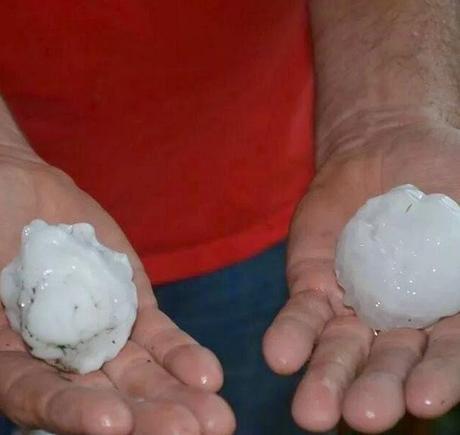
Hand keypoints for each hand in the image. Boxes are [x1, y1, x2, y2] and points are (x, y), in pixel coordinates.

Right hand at [0, 152, 234, 434]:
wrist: (28, 195)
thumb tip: (0, 340)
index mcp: (13, 358)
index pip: (37, 397)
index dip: (71, 412)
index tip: (112, 424)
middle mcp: (59, 357)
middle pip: (101, 397)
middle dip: (145, 417)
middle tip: (185, 432)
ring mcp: (102, 333)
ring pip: (139, 373)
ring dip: (175, 395)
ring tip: (214, 418)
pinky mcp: (134, 309)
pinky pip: (159, 338)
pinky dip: (182, 356)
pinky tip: (208, 376)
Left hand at [264, 123, 459, 432]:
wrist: (388, 149)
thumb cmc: (446, 178)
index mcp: (446, 318)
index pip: (446, 357)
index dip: (438, 378)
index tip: (423, 399)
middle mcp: (398, 323)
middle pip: (387, 364)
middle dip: (375, 390)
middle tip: (363, 416)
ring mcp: (352, 306)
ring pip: (339, 348)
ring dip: (326, 377)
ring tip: (311, 412)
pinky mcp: (313, 285)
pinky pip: (302, 314)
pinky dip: (292, 335)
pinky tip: (280, 356)